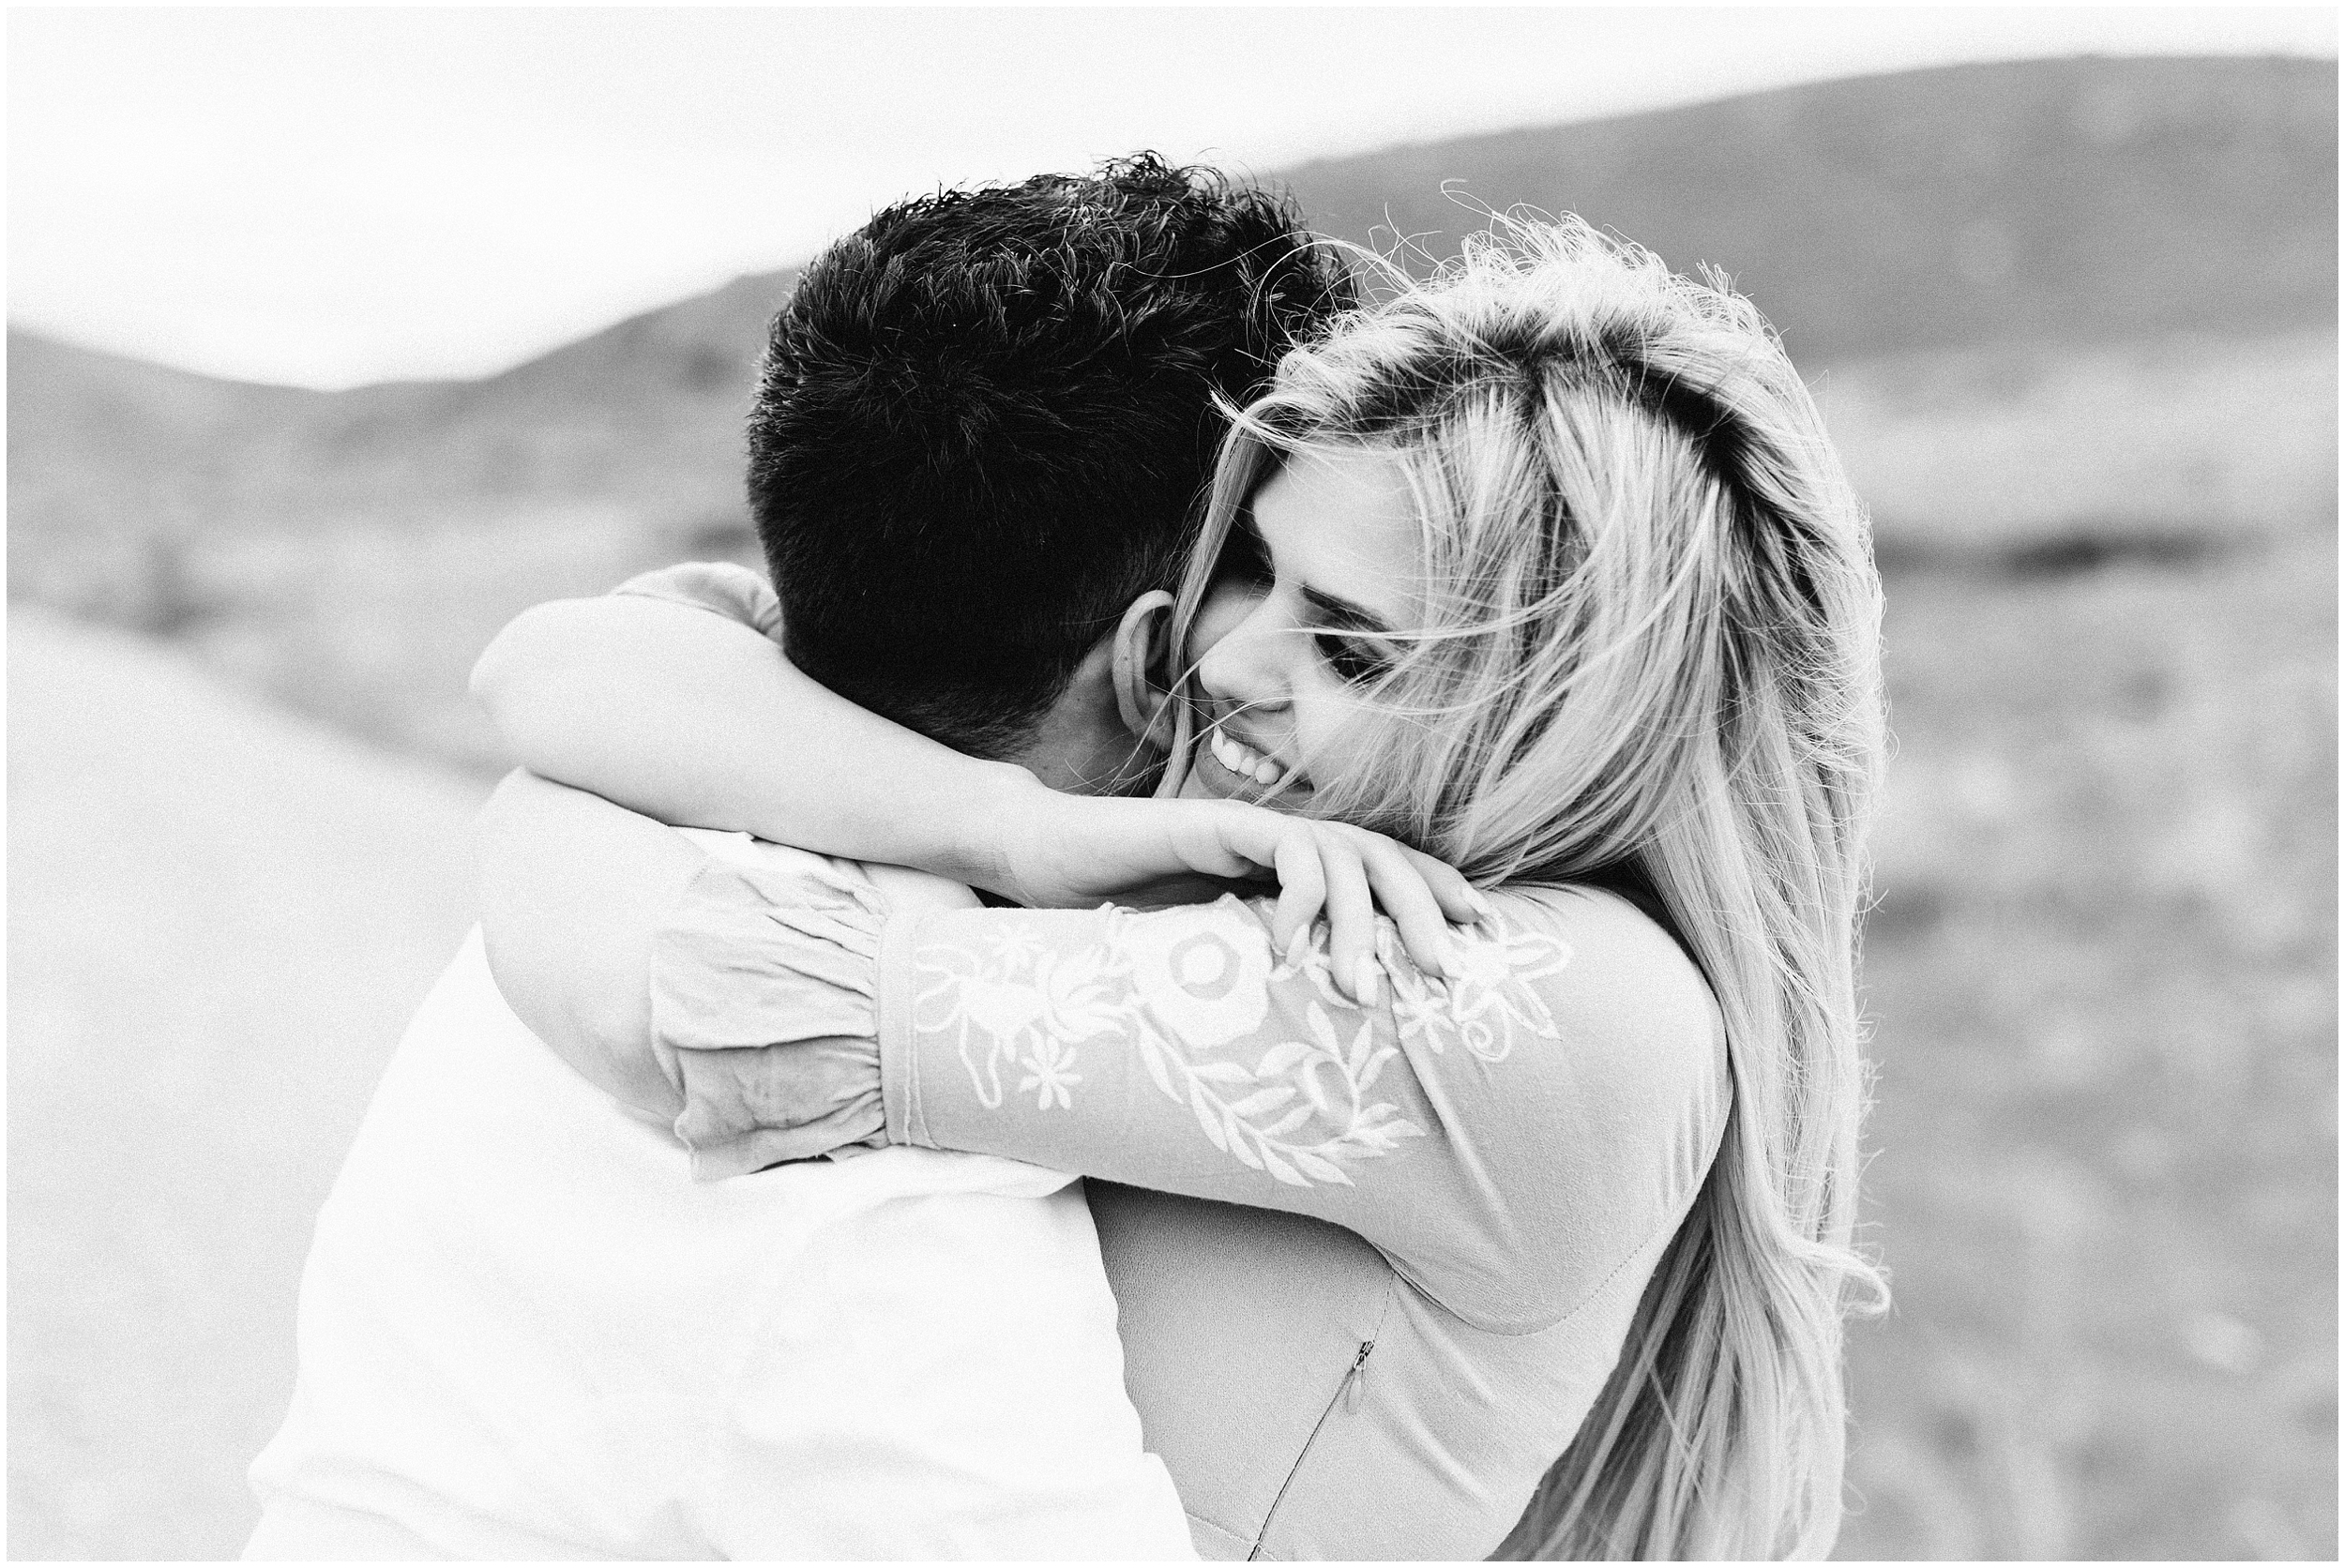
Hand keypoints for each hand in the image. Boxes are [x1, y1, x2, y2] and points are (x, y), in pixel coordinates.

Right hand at [984, 785, 1491, 1003]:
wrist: (1043, 862)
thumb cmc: (1120, 917)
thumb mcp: (1211, 955)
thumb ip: (1267, 972)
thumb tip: (1333, 1031)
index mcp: (1293, 864)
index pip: (1388, 867)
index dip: (1439, 893)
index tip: (1483, 938)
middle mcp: (1283, 838)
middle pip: (1384, 856)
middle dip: (1424, 913)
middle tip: (1447, 975)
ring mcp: (1252, 826)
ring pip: (1344, 854)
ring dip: (1361, 925)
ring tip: (1360, 989)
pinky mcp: (1215, 821)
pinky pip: (1283, 848)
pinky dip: (1297, 896)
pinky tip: (1285, 948)